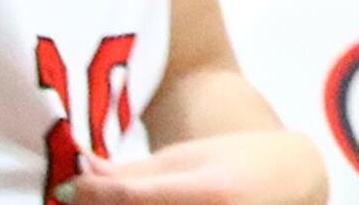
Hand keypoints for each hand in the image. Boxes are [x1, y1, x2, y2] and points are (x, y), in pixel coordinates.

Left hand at [56, 132, 319, 203]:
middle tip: (82, 197)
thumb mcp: (188, 158)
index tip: (66, 188)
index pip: (131, 198)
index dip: (90, 194)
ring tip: (111, 201)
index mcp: (210, 192)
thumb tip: (76, 175)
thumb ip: (132, 174)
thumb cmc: (239, 161)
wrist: (292, 182)